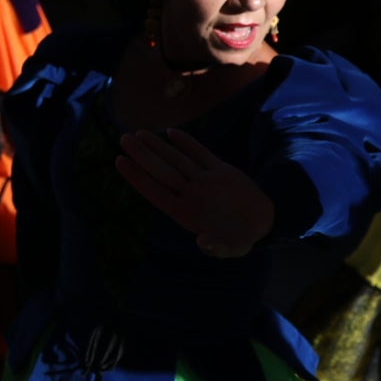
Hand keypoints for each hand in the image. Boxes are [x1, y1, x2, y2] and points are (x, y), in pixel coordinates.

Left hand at [116, 128, 275, 257]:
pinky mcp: (221, 171)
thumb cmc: (239, 239)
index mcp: (186, 212)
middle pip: (162, 171)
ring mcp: (204, 181)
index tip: (119, 161)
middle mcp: (191, 194)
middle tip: (123, 138)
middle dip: (143, 155)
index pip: (155, 192)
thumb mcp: (231, 248)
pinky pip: (201, 154)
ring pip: (177, 159)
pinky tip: (172, 132)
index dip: (137, 177)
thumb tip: (203, 243)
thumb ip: (217, 247)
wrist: (261, 224)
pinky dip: (188, 143)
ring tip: (139, 133)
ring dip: (159, 146)